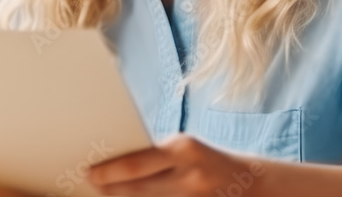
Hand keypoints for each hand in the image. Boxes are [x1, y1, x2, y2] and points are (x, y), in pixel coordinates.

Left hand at [85, 133, 263, 195]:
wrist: (251, 184)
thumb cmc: (208, 163)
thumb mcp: (185, 151)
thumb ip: (157, 158)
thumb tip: (116, 168)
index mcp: (184, 150)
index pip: (136, 164)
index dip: (108, 172)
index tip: (89, 173)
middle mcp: (190, 176)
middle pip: (138, 190)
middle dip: (111, 190)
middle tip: (94, 186)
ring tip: (112, 195)